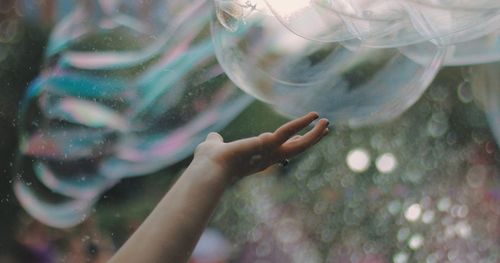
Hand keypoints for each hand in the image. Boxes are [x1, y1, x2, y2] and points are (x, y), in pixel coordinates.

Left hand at [192, 112, 328, 179]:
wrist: (208, 169)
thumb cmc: (208, 162)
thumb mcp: (214, 147)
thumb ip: (216, 142)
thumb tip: (213, 137)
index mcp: (258, 159)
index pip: (281, 151)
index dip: (293, 144)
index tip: (302, 137)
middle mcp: (268, 158)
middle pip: (296, 149)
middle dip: (311, 139)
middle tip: (326, 129)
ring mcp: (270, 153)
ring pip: (300, 145)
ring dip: (314, 134)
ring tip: (327, 122)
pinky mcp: (268, 144)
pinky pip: (288, 132)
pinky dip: (302, 123)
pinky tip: (314, 116)